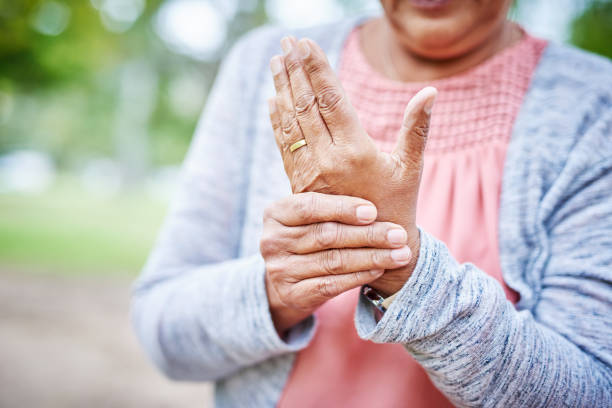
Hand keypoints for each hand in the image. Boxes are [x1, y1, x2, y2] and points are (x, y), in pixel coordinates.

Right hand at [261, 192, 411, 335]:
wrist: (291, 280)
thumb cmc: (313, 235)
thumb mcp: (314, 214)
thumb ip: (335, 196)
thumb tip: (379, 164)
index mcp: (275, 212)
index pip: (309, 206)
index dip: (342, 208)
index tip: (373, 210)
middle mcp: (271, 241)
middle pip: (325, 235)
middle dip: (367, 235)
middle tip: (399, 234)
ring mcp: (279, 270)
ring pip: (333, 262)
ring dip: (372, 257)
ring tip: (400, 253)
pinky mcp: (291, 294)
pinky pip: (331, 284)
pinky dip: (359, 276)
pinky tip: (380, 269)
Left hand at [268, 37, 436, 295]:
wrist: (373, 250)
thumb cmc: (399, 205)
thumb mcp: (411, 167)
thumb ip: (417, 128)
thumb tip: (430, 91)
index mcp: (355, 150)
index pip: (331, 98)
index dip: (317, 68)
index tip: (305, 43)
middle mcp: (327, 159)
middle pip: (306, 105)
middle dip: (295, 70)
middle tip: (287, 41)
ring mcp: (309, 172)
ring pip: (292, 123)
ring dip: (282, 90)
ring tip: (276, 62)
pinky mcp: (300, 184)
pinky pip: (285, 146)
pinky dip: (278, 121)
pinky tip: (273, 101)